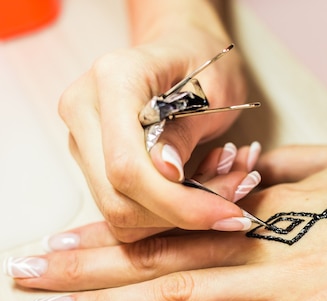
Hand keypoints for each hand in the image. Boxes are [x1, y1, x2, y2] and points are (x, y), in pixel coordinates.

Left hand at [9, 142, 326, 300]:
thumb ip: (287, 171)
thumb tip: (245, 176)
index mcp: (269, 204)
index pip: (176, 219)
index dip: (117, 231)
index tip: (67, 237)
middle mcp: (261, 243)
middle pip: (158, 255)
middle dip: (87, 266)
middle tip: (29, 273)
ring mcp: (281, 283)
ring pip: (177, 294)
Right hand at [58, 1, 250, 241]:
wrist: (183, 50)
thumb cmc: (204, 63)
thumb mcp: (215, 89)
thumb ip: (186, 129)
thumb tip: (167, 173)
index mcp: (114, 80)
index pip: (128, 166)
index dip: (178, 202)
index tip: (229, 213)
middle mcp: (85, 110)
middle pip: (118, 197)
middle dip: (183, 213)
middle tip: (235, 205)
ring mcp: (82, 139)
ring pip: (121, 212)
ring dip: (179, 215)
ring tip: (224, 184)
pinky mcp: (92, 163)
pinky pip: (127, 209)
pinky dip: (168, 212)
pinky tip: (199, 187)